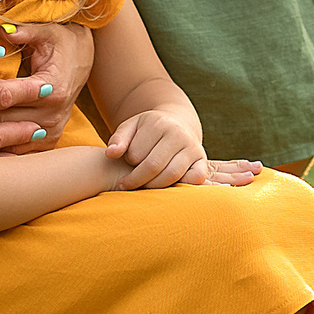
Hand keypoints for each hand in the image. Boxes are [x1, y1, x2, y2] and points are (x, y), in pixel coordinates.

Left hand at [0, 19, 87, 154]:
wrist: (83, 61)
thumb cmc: (62, 42)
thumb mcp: (48, 31)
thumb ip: (26, 31)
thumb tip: (4, 31)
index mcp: (52, 90)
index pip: (5, 96)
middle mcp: (53, 117)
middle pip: (1, 122)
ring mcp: (50, 133)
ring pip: (4, 140)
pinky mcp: (47, 142)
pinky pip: (14, 150)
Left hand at [101, 107, 244, 190]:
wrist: (177, 124)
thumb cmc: (148, 130)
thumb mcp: (131, 127)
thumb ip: (119, 139)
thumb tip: (110, 154)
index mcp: (158, 123)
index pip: (137, 154)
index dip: (128, 165)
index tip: (125, 166)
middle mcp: (178, 134)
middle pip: (154, 166)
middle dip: (137, 180)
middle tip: (125, 186)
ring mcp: (192, 147)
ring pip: (172, 175)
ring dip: (154, 186)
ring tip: (143, 188)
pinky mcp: (202, 160)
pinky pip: (196, 177)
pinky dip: (184, 186)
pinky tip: (170, 189)